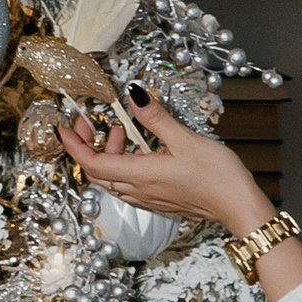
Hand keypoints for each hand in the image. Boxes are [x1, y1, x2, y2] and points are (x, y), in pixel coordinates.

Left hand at [61, 103, 270, 237]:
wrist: (238, 206)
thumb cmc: (217, 176)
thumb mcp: (185, 138)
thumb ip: (155, 117)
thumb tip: (134, 95)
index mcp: (139, 175)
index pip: (90, 163)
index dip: (73, 145)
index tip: (63, 127)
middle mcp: (138, 190)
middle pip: (96, 172)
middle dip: (86, 146)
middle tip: (87, 123)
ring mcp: (148, 197)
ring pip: (112, 178)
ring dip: (107, 155)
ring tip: (120, 131)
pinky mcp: (158, 199)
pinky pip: (128, 184)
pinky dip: (123, 164)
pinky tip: (139, 150)